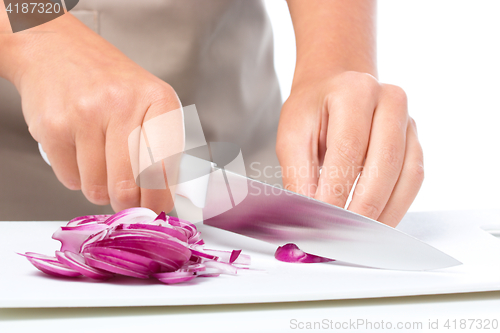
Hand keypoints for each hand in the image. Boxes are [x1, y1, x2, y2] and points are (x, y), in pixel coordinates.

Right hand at [7, 14, 182, 212]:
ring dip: (101, 190)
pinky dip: (77, 178)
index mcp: (158, 100)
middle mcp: (123, 105)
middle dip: (129, 204)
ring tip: (102, 167)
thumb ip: (164, 147)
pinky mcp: (54, 126)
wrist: (57, 48)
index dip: (160, 199)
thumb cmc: (109, 81)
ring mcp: (86, 115)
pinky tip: (81, 154)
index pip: (164, 168)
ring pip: (97, 188)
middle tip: (128, 202)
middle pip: (130, 186)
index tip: (158, 210)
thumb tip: (171, 194)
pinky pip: (70, 179)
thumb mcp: (148, 102)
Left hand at [276, 71, 423, 226]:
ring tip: (359, 237)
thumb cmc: (312, 111)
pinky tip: (377, 222)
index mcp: (355, 91)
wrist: (334, 90)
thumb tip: (309, 217)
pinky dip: (396, 206)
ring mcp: (408, 122)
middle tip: (343, 237)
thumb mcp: (292, 135)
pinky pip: (413, 180)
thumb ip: (299, 175)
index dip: (336, 190)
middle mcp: (390, 101)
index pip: (348, 149)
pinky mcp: (414, 143)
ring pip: (406, 175)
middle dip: (363, 207)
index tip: (324, 221)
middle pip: (384, 163)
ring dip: (384, 212)